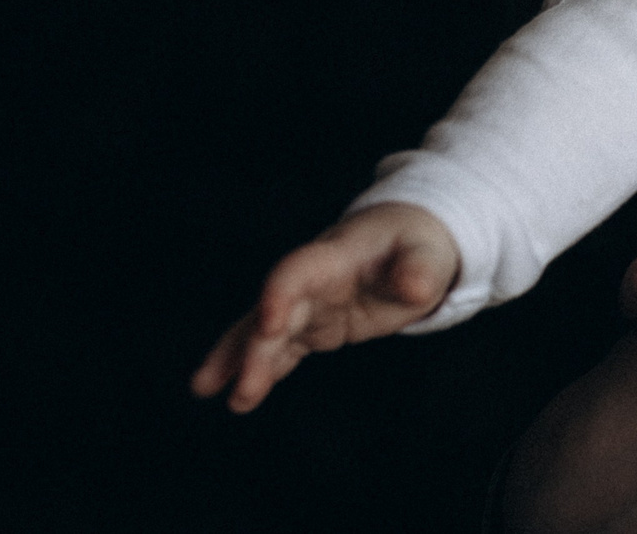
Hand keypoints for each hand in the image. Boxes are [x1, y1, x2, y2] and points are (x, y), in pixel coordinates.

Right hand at [191, 200, 460, 411]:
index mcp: (336, 254)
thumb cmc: (418, 244)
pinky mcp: (315, 324)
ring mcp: (310, 302)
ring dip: (239, 359)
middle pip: (275, 310)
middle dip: (255, 348)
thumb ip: (420, 269)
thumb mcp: (429, 253)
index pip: (298, 270)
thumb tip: (416, 287)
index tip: (269, 325)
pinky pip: (282, 347)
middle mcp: (313, 279)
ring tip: (206, 388)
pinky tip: (241, 394)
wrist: (408, 242)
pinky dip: (263, 368)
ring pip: (265, 330)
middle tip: (241, 389)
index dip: (281, 294)